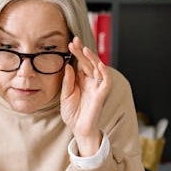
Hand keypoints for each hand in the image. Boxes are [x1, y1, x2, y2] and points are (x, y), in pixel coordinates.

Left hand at [60, 36, 110, 156]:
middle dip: (82, 52)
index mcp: (81, 81)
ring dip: (92, 58)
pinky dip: (104, 72)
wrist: (78, 129)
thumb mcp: (65, 96)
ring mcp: (96, 87)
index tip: (70, 43)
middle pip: (88, 63)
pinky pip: (106, 81)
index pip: (80, 63)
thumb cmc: (72, 114)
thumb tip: (68, 66)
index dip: (76, 53)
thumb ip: (67, 82)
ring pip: (98, 69)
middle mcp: (90, 82)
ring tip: (84, 49)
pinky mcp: (101, 95)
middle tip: (75, 41)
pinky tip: (99, 64)